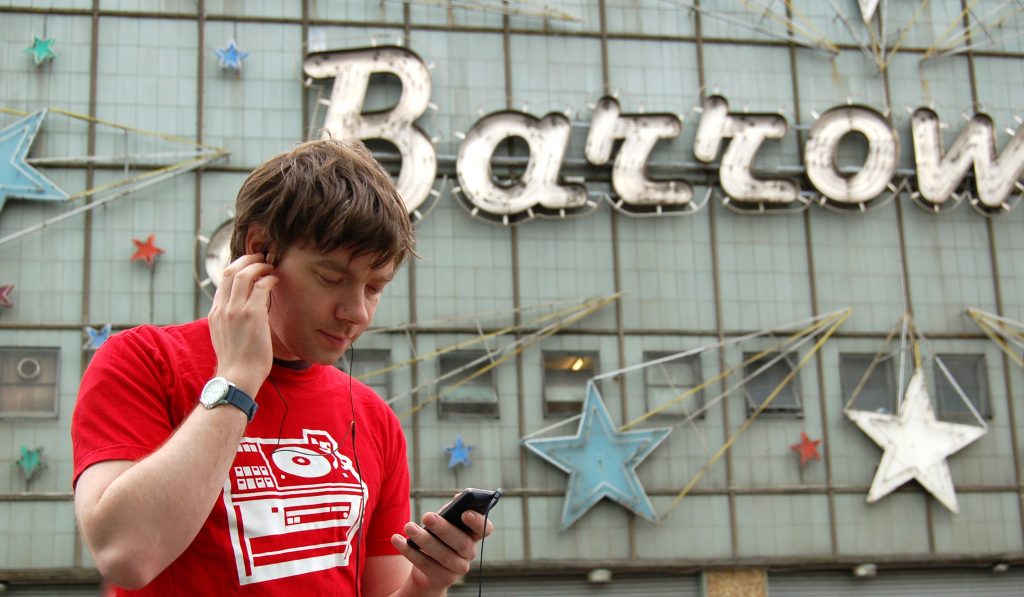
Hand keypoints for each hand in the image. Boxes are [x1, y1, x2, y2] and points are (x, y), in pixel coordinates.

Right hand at [207, 254, 277, 395]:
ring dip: (259, 266)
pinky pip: (261, 286)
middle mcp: (222, 308)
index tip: (250, 266)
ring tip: (270, 267)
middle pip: (230, 271)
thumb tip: (243, 313)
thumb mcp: (226, 337)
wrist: (237, 377)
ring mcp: (235, 310)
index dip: (237, 268)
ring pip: (244, 274)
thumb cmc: (237, 362)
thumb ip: (231, 321)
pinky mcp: (251, 315)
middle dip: (247, 260)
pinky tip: (276, 280)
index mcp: (215, 313)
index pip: (223, 281)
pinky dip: (269, 279)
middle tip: (261, 258)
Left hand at [391, 504, 494, 592]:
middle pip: (461, 542)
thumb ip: (451, 511)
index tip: (464, 512)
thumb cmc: (439, 538)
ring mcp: (457, 569)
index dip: (477, 521)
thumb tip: (458, 497)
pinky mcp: (442, 579)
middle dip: (443, 528)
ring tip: (408, 527)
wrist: (429, 571)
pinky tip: (397, 540)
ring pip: (443, 555)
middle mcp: (469, 553)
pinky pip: (425, 565)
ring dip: (424, 540)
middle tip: (427, 516)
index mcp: (474, 536)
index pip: (485, 528)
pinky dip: (410, 551)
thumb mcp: (445, 523)